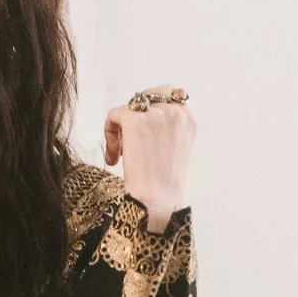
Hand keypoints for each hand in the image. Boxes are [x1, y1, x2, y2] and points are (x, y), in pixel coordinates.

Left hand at [103, 86, 194, 230]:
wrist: (158, 202)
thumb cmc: (163, 186)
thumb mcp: (175, 150)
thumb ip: (167, 128)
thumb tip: (145, 116)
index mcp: (188, 119)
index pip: (168, 94)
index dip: (150, 113)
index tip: (143, 138)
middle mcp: (175, 111)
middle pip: (147, 95)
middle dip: (135, 117)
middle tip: (129, 145)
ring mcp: (156, 114)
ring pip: (129, 106)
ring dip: (121, 129)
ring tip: (121, 155)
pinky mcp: (136, 121)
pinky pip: (114, 114)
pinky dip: (109, 135)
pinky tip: (114, 158)